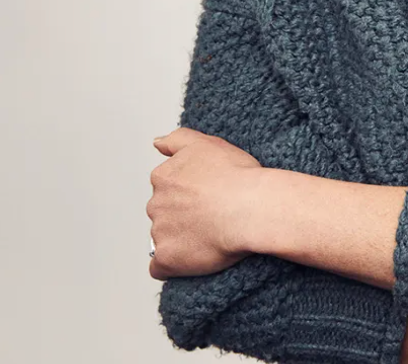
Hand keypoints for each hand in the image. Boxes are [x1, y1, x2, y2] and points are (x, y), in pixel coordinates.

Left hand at [147, 127, 264, 279]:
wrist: (251, 208)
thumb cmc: (236, 176)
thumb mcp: (206, 143)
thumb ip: (177, 139)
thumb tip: (156, 143)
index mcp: (164, 177)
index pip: (165, 187)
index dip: (187, 193)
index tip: (207, 197)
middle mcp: (156, 204)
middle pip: (163, 212)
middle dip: (181, 215)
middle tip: (211, 216)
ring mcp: (159, 232)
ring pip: (163, 238)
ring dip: (180, 239)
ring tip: (210, 237)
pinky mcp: (167, 258)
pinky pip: (160, 268)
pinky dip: (172, 266)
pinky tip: (191, 261)